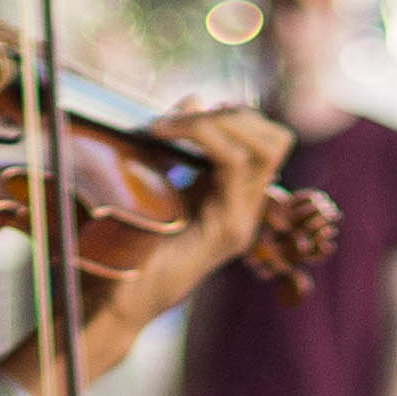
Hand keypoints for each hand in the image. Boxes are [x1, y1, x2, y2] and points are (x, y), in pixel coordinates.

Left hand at [92, 108, 291, 348]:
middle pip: (275, 140)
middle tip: (183, 118)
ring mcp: (243, 222)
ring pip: (262, 148)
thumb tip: (196, 96)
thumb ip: (181, 143)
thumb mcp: (160, 180)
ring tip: (171, 125)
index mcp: (235, 198)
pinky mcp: (228, 231)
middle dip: (232, 114)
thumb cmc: (131, 243)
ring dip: (215, 122)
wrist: (120, 298)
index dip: (236, 114)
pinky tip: (165, 134)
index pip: (265, 139)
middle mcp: (248, 210)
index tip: (190, 112)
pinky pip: (233, 165)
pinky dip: (202, 137)